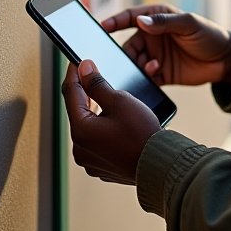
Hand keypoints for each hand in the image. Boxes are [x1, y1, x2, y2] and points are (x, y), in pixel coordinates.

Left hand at [60, 60, 160, 183]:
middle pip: (78, 112)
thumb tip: (84, 69)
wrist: (160, 164)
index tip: (77, 62)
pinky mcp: (101, 167)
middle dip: (85, 93)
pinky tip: (115, 122)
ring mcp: (90, 161)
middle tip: (92, 76)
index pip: (71, 93)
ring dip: (94, 112)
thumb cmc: (142, 134)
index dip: (74, 74)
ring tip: (107, 99)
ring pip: (87, 128)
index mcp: (81, 131)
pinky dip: (102, 130)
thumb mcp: (119, 100)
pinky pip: (96, 143)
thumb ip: (97, 84)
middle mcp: (80, 149)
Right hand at [101, 3, 230, 87]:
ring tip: (151, 68)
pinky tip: (152, 78)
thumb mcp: (189, 24)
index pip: (130, 17)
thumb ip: (164, 22)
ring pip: (134, 63)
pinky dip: (143, 79)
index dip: (115, 21)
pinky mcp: (161, 74)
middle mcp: (152, 36)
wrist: (226, 61)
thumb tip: (140, 20)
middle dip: (124, 53)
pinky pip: (145, 78)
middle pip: (128, 45)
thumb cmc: (209, 35)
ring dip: (136, 66)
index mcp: (157, 18)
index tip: (102, 27)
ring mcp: (155, 56)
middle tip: (124, 60)